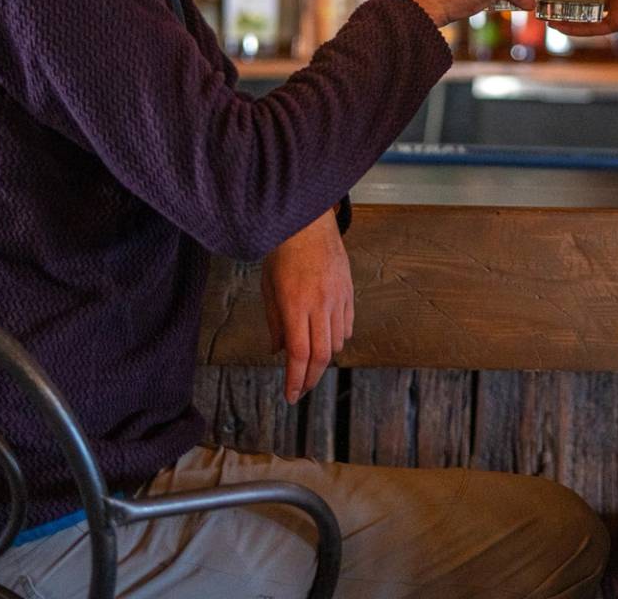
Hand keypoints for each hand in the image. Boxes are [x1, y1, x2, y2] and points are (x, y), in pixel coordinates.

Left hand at [261, 211, 353, 403]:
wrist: (307, 221)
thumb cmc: (282, 251)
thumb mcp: (268, 287)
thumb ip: (274, 322)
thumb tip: (278, 351)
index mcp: (295, 304)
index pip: (299, 354)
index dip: (296, 379)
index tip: (291, 395)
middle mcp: (320, 304)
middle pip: (321, 355)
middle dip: (311, 378)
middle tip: (302, 390)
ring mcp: (338, 297)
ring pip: (336, 342)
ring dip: (323, 358)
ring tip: (309, 361)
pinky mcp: (349, 290)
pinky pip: (347, 325)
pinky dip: (337, 338)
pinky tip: (325, 338)